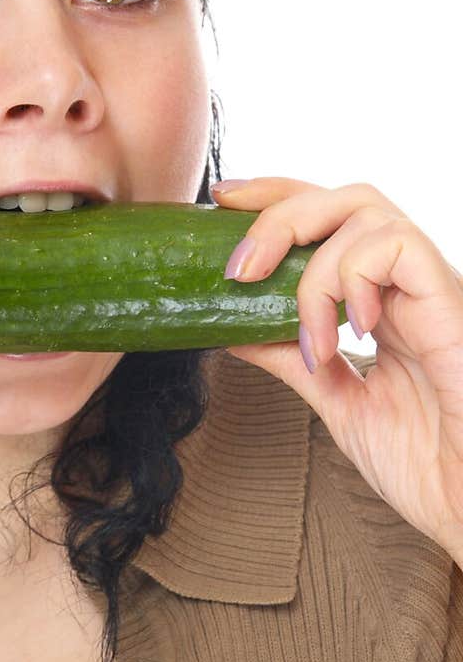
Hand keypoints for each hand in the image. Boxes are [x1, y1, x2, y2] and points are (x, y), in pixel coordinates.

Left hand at [211, 177, 462, 565]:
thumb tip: (230, 327)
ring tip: (310, 336)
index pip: (330, 221)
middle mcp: (407, 286)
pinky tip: (354, 329)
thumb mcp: (338, 400)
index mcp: (383, 302)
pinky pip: (397, 245)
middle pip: (343, 198)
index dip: (275, 199)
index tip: (222, 202)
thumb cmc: (426, 463)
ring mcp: (430, 290)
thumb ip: (291, 358)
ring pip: (365, 211)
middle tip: (238, 267)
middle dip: (278, 213)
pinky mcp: (449, 300)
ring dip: (312, 268)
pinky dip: (356, 276)